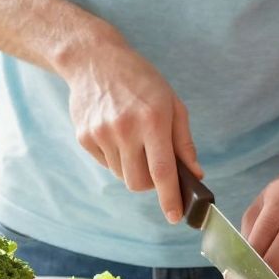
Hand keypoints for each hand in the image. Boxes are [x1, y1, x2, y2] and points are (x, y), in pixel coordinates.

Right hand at [66, 36, 199, 223]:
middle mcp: (125, 129)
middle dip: (151, 185)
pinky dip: (116, 158)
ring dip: (133, 169)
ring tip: (135, 140)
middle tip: (156, 166)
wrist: (95, 60)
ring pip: (122, 176)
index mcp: (152, 120)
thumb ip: (184, 142)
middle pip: (139, 183)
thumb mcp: (172, 103)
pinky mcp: (84, 137)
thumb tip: (195, 174)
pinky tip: (116, 132)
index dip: (170, 198)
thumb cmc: (141, 81)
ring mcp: (101, 134)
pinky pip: (106, 164)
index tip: (175, 217)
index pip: (163, 171)